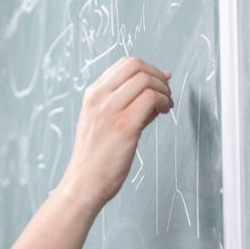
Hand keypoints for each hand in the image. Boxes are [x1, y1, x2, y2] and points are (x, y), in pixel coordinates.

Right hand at [62, 56, 172, 209]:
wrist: (84, 183)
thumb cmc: (94, 159)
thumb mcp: (102, 123)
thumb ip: (126, 104)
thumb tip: (155, 89)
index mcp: (92, 96)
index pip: (124, 64)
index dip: (147, 68)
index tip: (158, 80)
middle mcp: (99, 99)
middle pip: (136, 66)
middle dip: (157, 76)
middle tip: (165, 92)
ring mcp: (110, 111)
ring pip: (145, 80)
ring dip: (163, 89)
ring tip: (165, 105)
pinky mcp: (124, 126)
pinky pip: (151, 99)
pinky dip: (164, 101)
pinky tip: (163, 112)